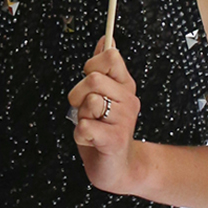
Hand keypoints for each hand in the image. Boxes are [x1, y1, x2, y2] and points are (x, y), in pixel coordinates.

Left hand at [69, 36, 140, 192]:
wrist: (118, 167)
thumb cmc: (106, 130)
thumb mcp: (104, 95)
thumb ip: (103, 68)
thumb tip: (105, 39)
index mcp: (125, 86)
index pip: (110, 56)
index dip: (93, 64)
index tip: (90, 78)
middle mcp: (129, 100)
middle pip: (94, 78)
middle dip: (79, 93)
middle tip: (85, 109)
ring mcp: (124, 120)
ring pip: (89, 102)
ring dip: (81, 116)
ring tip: (91, 125)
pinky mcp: (114, 139)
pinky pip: (85, 126)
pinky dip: (80, 135)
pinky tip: (90, 140)